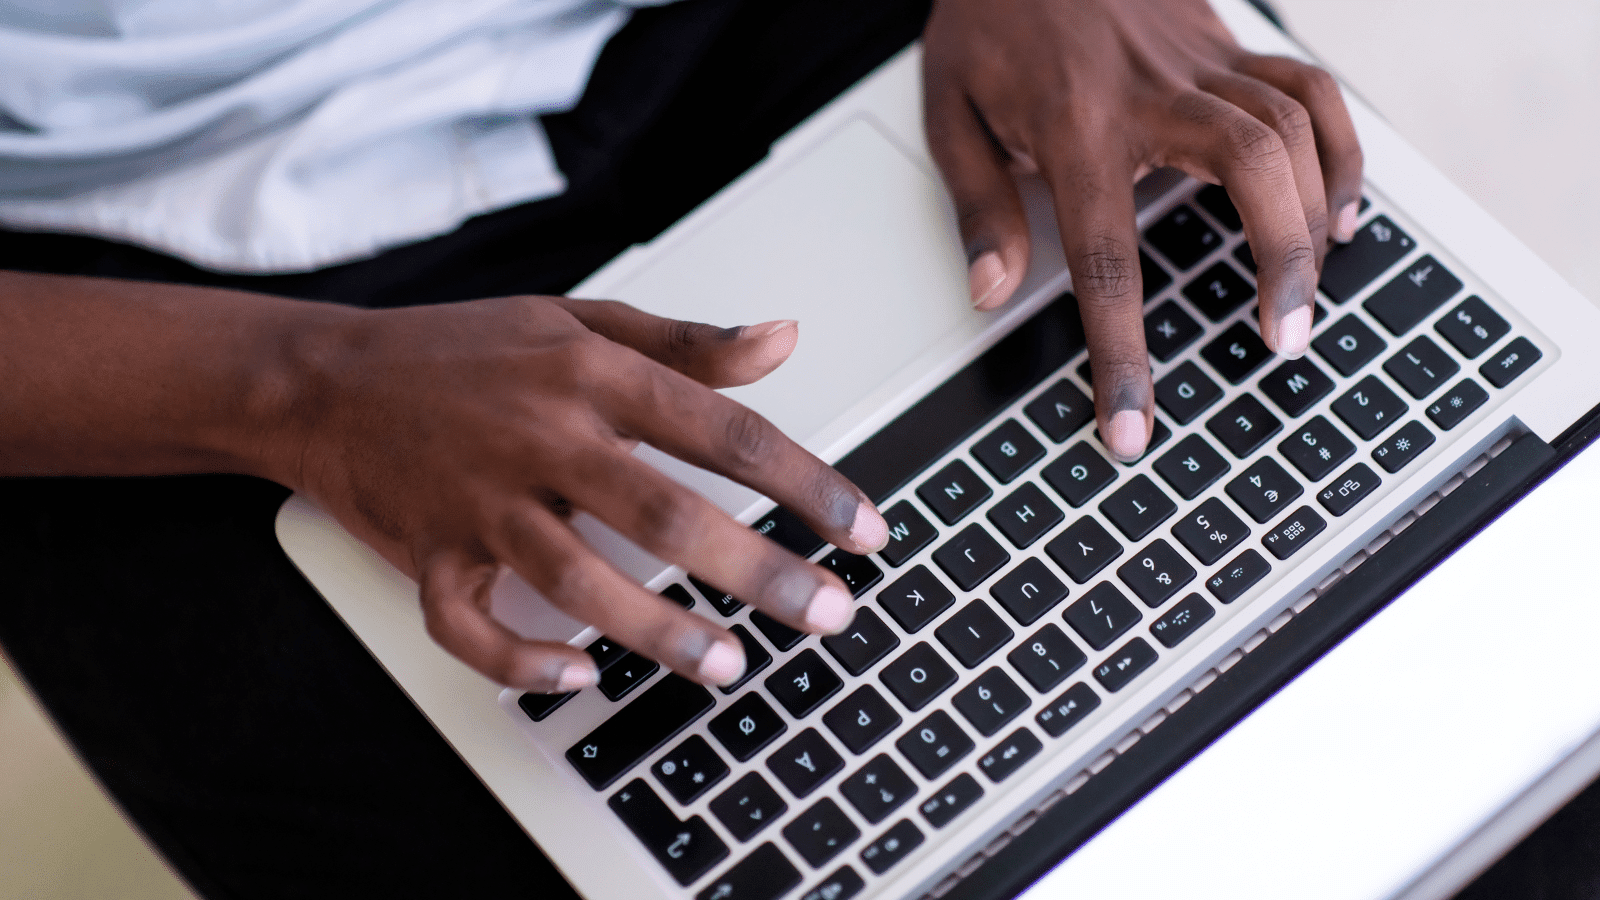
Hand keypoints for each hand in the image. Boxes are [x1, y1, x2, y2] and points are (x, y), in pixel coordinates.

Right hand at [281, 296, 887, 692]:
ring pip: (579, 583)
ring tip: (729, 664)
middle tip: (828, 612)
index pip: (722, 430)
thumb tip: (783, 339)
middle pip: (666, 514)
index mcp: (589, 376)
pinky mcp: (428, 553)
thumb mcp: (577, 321)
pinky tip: (580, 675)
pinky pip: (472, 628)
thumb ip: (686, 341)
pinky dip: (523, 661)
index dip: (805, 483)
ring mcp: (481, 502)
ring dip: (661, 633)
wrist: (325, 377)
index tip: (864, 530)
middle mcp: (541, 438)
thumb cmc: (463, 351)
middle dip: (758, 571)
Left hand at [923, 0, 1362, 459]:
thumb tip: (993, 291)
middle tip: (1283, 340)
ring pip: (1295, 125)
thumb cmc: (987, 18)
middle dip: (1280, 262)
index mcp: (1074, 126)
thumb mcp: (949, 110)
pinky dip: (1340, 149)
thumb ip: (978, 203)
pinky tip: (1338, 208)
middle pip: (1252, 169)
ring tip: (1306, 296)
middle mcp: (1151, 92)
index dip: (1121, 353)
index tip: (1131, 425)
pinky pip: (1308, 87)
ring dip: (1316, 215)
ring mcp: (1200, 60)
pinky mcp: (1227, 41)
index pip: (1105, 260)